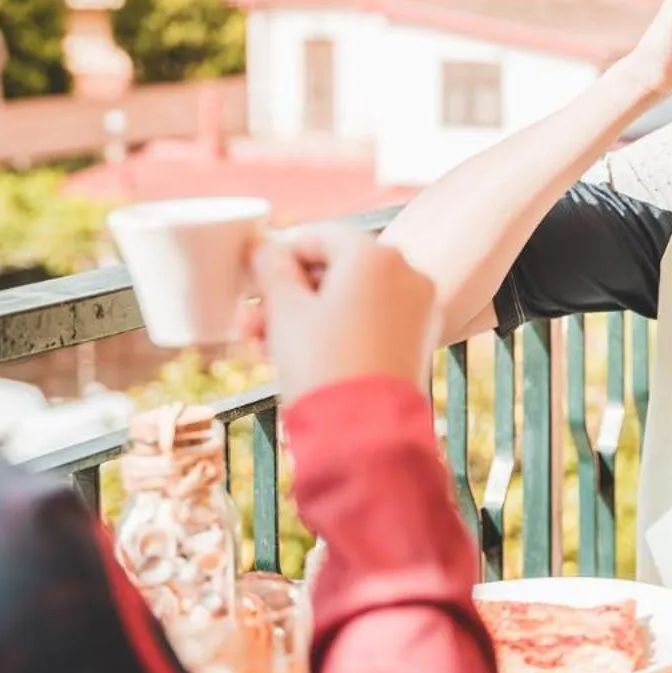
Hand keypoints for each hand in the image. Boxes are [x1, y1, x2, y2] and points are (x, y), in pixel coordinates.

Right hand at [248, 226, 437, 403]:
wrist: (364, 436)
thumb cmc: (321, 365)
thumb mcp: (285, 311)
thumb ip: (272, 270)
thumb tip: (264, 249)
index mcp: (375, 255)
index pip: (318, 236)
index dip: (279, 256)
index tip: (253, 278)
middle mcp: (407, 272)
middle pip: (336, 270)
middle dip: (288, 295)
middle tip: (251, 322)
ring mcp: (418, 308)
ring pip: (351, 299)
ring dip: (306, 316)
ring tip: (265, 347)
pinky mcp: (420, 341)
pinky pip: (371, 322)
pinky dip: (338, 330)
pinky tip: (300, 356)